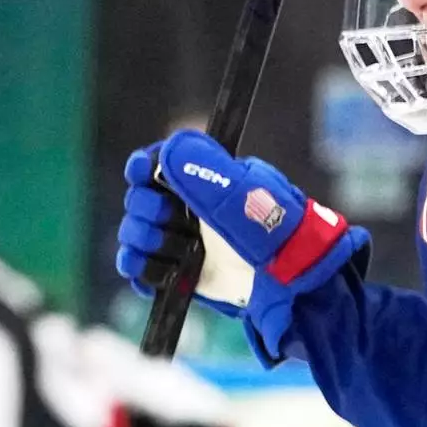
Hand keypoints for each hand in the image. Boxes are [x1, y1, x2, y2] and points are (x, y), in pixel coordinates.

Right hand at [117, 130, 369, 357]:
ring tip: (169, 248)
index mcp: (203, 179)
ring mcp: (182, 240)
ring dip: (142, 240)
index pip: (157, 164)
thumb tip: (168, 147)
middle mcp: (189, 207)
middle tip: (165, 218)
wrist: (290, 280)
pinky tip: (153, 270)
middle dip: (145, 209)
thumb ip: (205, 170)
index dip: (143, 167)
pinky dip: (141, 269)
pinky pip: (141, 269)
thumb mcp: (242, 193)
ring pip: (135, 234)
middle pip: (139, 200)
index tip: (141, 173)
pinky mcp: (180, 273)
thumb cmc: (273, 229)